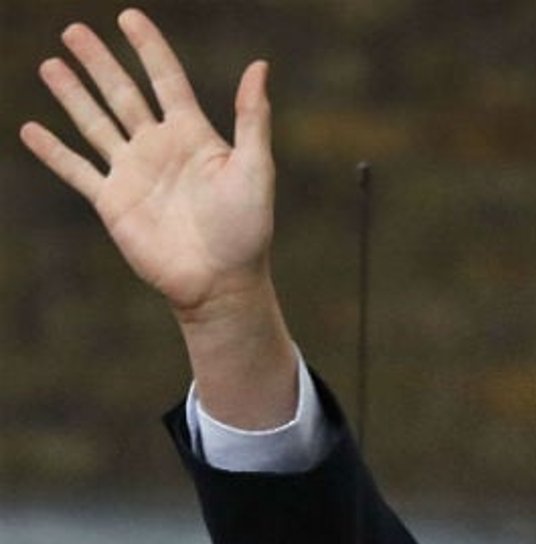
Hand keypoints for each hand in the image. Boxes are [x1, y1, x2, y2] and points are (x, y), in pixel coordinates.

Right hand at [20, 7, 274, 317]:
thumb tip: (259, 66)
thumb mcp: (254, 167)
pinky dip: (53, 151)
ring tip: (51, 64)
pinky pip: (77, 170)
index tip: (128, 17)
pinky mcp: (113, 202)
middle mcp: (159, 148)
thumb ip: (252, 117)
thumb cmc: (246, 227)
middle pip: (123, 94)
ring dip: (72, 95)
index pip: (166, 79)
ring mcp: (133, 173)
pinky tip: (31, 129)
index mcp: (194, 135)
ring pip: (95, 123)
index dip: (148, 48)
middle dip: (99, 63)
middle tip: (74, 30)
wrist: (221, 281)